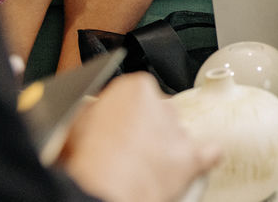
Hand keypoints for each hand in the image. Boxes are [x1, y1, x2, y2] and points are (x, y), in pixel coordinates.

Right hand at [56, 73, 219, 201]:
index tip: (107, 129)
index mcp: (134, 88)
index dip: (116, 116)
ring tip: (141, 169)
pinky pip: (206, 154)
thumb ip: (84, 114)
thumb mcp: (70, 126)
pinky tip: (193, 164)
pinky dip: (200, 159)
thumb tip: (82, 116)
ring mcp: (178, 131)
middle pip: (154, 114)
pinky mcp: (191, 157)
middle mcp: (162, 104)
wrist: (105, 189)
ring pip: (174, 135)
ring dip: (162, 149)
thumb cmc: (86, 159)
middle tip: (120, 152)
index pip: (130, 96)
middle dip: (141, 131)